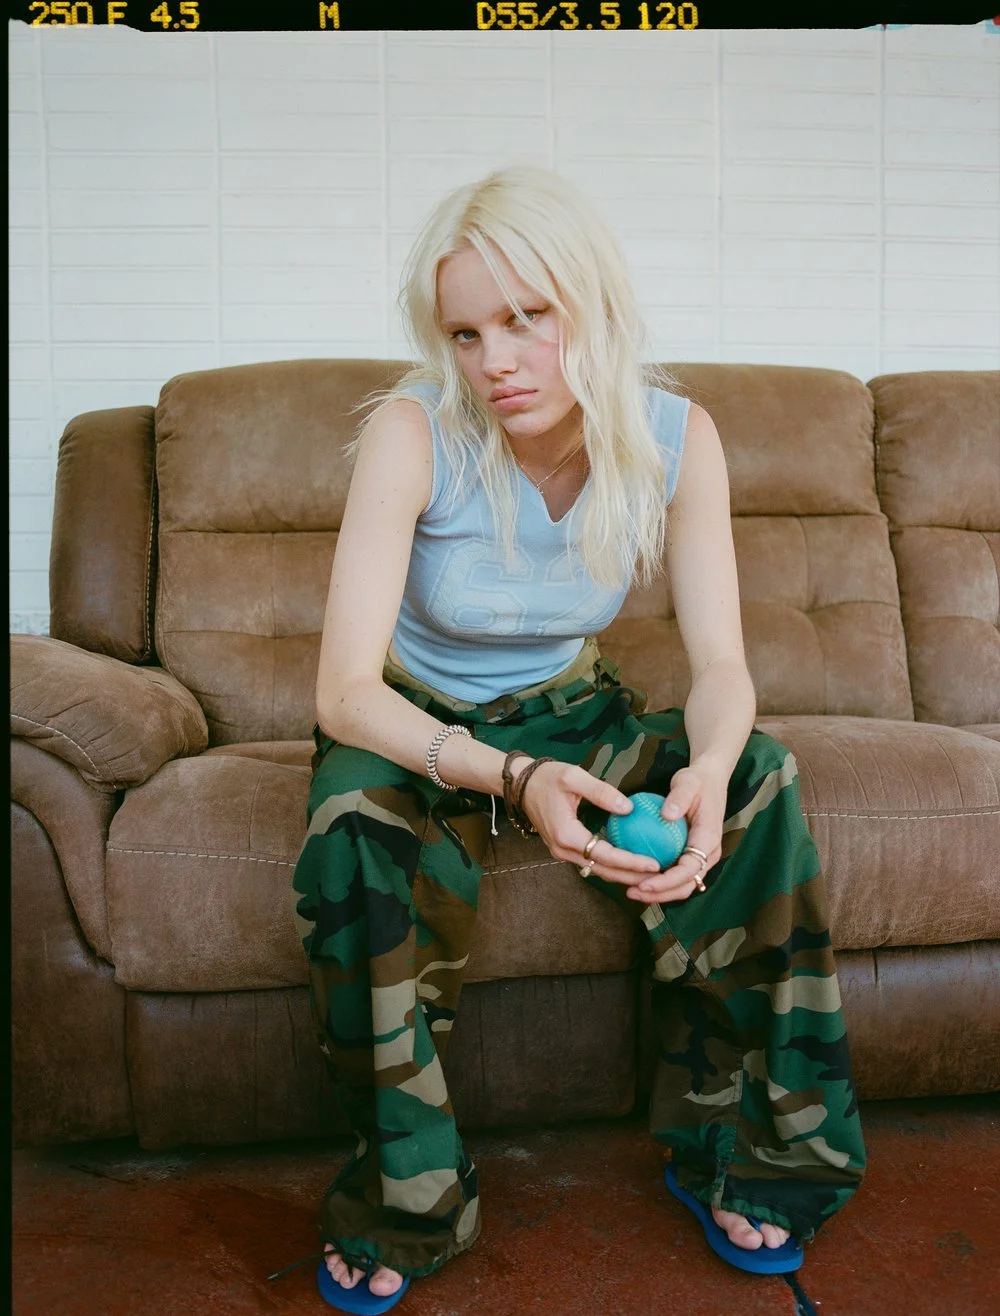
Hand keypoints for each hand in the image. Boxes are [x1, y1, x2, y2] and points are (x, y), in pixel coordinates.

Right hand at [517, 760, 661, 883]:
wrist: (521, 785)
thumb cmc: (547, 778)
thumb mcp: (574, 777)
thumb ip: (602, 792)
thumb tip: (629, 808)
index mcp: (566, 834)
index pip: (605, 854)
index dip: (630, 862)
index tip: (654, 863)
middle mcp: (563, 850)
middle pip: (603, 870)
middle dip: (632, 876)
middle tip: (660, 876)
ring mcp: (562, 852)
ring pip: (597, 870)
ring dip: (623, 875)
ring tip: (650, 875)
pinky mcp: (565, 849)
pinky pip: (591, 862)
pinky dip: (612, 866)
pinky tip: (630, 865)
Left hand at [624, 763, 726, 904]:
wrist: (709, 781)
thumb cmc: (697, 781)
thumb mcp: (688, 782)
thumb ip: (679, 797)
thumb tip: (667, 814)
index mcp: (709, 840)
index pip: (690, 870)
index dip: (668, 881)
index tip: (645, 882)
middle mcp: (708, 854)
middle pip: (686, 885)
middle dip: (660, 895)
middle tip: (632, 892)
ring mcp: (701, 857)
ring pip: (682, 885)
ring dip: (658, 893)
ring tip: (631, 891)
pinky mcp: (691, 856)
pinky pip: (676, 875)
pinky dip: (659, 881)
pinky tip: (635, 877)